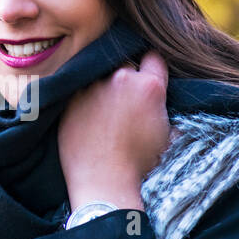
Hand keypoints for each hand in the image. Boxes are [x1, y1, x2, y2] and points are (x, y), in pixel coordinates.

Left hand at [57, 50, 171, 208]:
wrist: (104, 182)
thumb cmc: (139, 164)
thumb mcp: (166, 135)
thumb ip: (164, 108)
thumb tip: (163, 99)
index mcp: (150, 86)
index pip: (154, 57)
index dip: (152, 67)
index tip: (148, 75)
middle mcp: (122, 79)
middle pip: (126, 63)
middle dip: (128, 75)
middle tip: (125, 98)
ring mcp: (94, 86)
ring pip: (101, 75)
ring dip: (104, 86)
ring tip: (104, 109)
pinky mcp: (72, 98)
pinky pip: (80, 89)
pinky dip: (85, 98)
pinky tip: (88, 116)